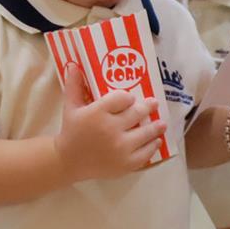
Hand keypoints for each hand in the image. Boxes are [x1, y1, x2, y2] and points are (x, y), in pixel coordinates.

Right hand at [53, 63, 166, 181]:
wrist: (68, 161)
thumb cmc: (71, 131)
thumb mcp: (71, 108)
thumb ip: (74, 86)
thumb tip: (73, 65)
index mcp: (97, 113)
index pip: (123, 98)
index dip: (127, 97)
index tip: (129, 98)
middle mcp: (111, 129)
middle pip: (138, 113)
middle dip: (148, 107)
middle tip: (153, 103)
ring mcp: (121, 148)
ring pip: (147, 133)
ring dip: (157, 126)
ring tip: (161, 123)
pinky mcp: (127, 163)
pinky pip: (147, 152)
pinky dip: (153, 145)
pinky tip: (155, 141)